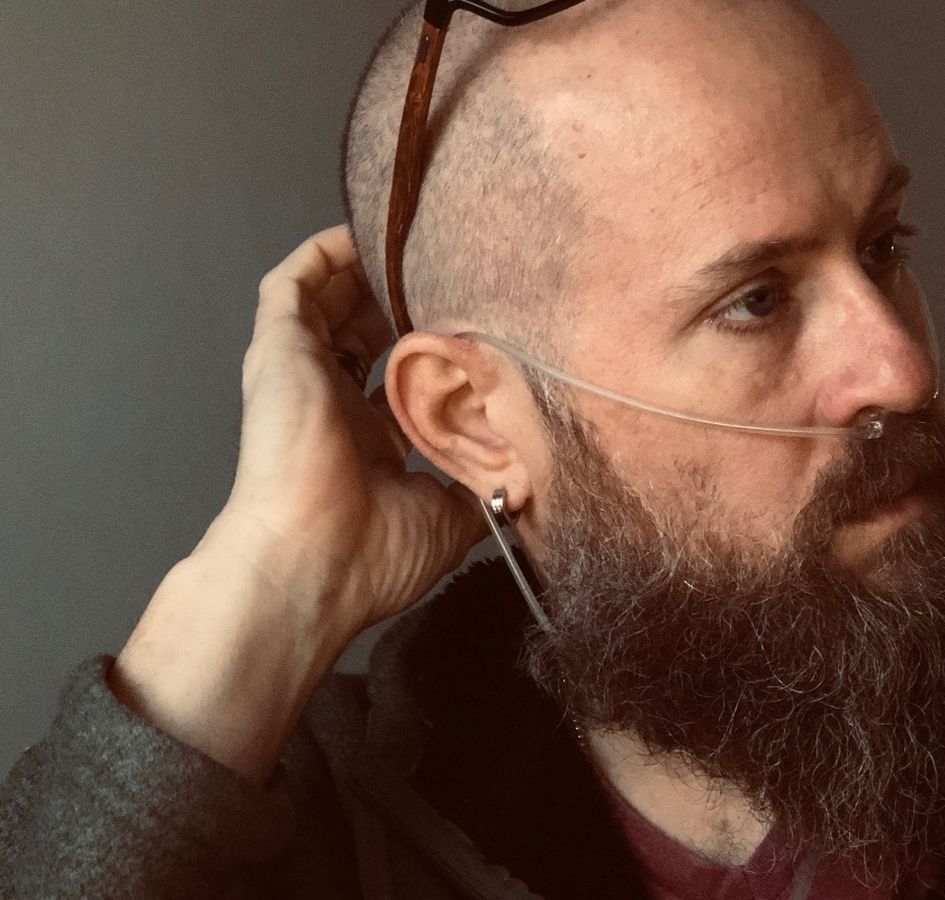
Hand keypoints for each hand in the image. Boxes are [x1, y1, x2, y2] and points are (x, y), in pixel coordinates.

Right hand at [111, 226, 485, 781]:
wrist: (311, 564)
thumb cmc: (371, 556)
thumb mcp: (449, 520)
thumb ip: (481, 486)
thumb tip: (523, 471)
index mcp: (368, 444)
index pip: (396, 384)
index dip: (431, 356)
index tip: (473, 332)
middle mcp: (333, 405)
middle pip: (363, 335)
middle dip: (402, 303)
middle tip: (446, 277)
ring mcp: (302, 376)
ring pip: (329, 302)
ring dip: (365, 272)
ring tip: (410, 244)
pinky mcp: (278, 352)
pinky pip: (291, 285)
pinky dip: (322, 255)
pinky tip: (360, 232)